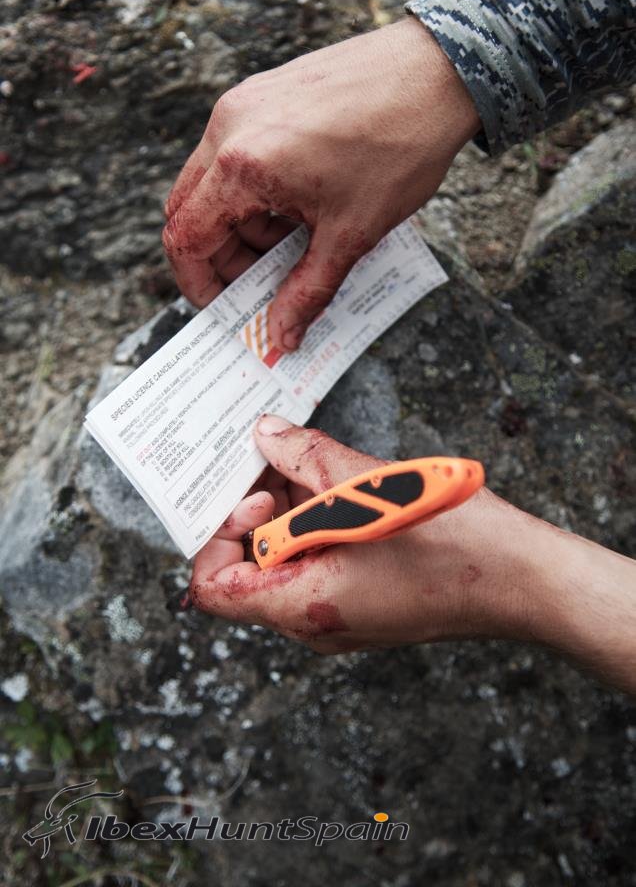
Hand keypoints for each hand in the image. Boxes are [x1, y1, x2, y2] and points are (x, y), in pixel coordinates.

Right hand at [162, 18, 479, 350]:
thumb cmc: (400, 145)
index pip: (186, 237)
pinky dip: (253, 190)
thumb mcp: (351, 234)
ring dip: (240, 224)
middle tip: (262, 283)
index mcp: (243, 165)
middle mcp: (230, 126)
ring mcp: (244, 103)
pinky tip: (299, 205)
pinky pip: (235, 152)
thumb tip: (281, 336)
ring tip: (293, 243)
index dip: (199, 283)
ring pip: (212, 182)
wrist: (438, 72)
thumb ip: (307, 291)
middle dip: (220, 256)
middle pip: (188, 210)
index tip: (225, 306)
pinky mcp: (263, 92)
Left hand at [190, 416, 535, 654]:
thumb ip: (306, 458)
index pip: (213, 586)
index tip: (255, 490)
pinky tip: (345, 484)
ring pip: (288, 561)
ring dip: (293, 509)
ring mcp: (339, 616)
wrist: (524, 583)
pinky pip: (319, 563)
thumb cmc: (453, 547)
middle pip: (250, 566)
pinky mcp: (363, 601)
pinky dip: (320, 523)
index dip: (217, 532)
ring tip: (317, 464)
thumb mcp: (369, 489)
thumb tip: (265, 434)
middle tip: (279, 458)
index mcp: (302, 607)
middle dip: (257, 507)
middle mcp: (312, 623)